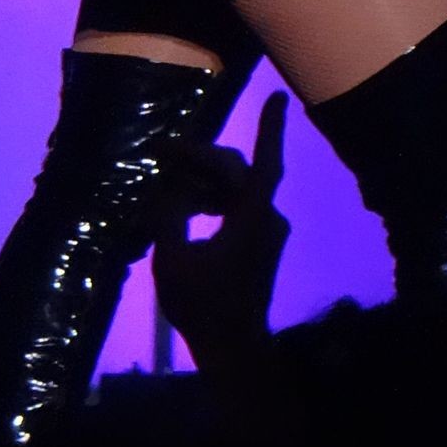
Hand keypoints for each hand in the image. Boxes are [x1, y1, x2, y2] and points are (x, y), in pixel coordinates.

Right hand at [151, 91, 289, 368]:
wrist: (232, 348)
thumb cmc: (203, 306)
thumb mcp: (173, 260)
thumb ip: (171, 217)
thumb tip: (171, 189)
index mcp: (253, 218)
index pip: (265, 164)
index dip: (271, 129)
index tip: (279, 98)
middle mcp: (268, 219)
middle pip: (238, 173)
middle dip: (203, 158)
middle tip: (167, 150)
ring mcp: (266, 233)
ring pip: (237, 190)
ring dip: (204, 180)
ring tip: (168, 174)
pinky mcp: (259, 245)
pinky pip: (237, 208)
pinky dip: (213, 200)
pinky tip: (184, 204)